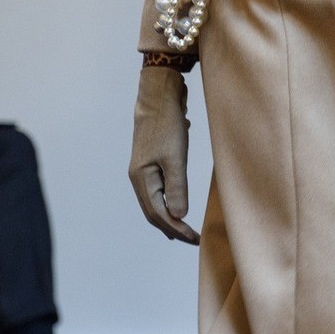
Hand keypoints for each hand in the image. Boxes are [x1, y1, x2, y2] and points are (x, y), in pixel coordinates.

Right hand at [129, 65, 197, 244]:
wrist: (159, 94)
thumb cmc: (167, 124)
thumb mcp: (175, 157)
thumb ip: (177, 187)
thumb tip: (179, 216)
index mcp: (141, 178)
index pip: (158, 214)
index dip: (176, 229)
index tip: (195, 238)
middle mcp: (139, 176)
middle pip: (153, 211)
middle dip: (172, 227)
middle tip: (192, 239)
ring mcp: (144, 168)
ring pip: (155, 200)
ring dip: (169, 216)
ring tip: (183, 230)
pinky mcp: (153, 160)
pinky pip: (159, 188)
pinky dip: (169, 200)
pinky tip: (178, 204)